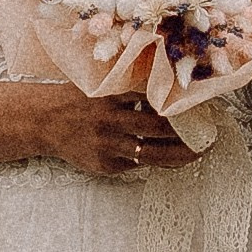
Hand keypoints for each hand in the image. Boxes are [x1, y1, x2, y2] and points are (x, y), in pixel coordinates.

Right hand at [24, 86, 194, 179]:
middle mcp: (111, 121)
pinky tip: (167, 157)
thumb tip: (168, 91)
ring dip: (178, 155)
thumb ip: (129, 89)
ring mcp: (107, 146)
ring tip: (197, 154)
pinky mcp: (104, 165)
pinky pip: (134, 164)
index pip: (154, 102)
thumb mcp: (100, 86)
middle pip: (158, 129)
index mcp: (113, 97)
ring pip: (151, 154)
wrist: (43, 122)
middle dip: (186, 134)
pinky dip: (150, 160)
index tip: (201, 110)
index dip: (179, 108)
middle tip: (208, 136)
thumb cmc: (78, 100)